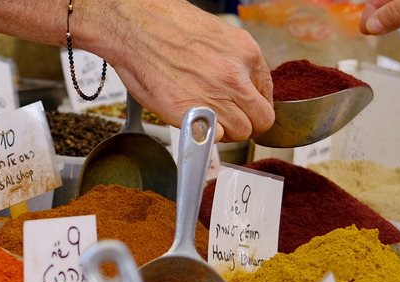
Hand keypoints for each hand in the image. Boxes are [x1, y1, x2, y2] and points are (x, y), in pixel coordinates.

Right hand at [99, 0, 273, 142]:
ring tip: (209, 120)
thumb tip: (244, 86)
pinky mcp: (192, 115)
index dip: (255, 106)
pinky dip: (206, 136)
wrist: (131, 26)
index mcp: (245, 52)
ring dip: (227, 132)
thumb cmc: (164, 25)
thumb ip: (236, 62)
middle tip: (231, 122)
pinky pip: (214, 138)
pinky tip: (195, 122)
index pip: (267, 95)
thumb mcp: (216, 35)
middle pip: (261, 120)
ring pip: (240, 133)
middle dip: (248, 124)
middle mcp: (235, 76)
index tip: (246, 110)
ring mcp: (215, 97)